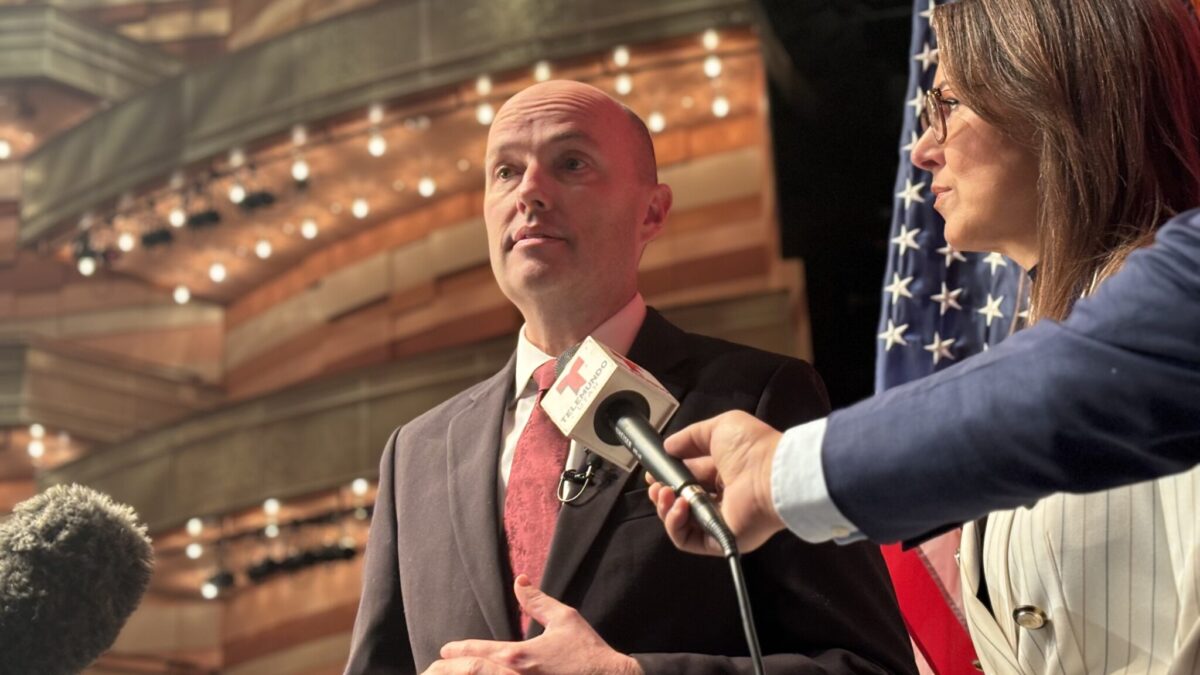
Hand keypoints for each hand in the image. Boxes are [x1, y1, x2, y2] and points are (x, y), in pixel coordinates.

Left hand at [428, 575, 641, 674]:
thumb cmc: (587, 650)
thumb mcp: (564, 618)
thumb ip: (537, 601)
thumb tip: (520, 581)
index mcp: (519, 656)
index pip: (480, 651)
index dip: (459, 650)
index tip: (445, 650)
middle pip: (476, 673)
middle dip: (455, 671)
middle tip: (439, 667)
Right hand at [648, 410, 786, 555]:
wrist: (772, 475)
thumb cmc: (752, 448)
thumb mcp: (719, 428)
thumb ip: (690, 436)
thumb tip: (669, 446)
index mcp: (723, 472)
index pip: (689, 476)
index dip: (669, 475)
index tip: (653, 470)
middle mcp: (721, 497)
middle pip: (681, 500)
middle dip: (662, 493)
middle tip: (655, 484)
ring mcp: (720, 520)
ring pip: (681, 522)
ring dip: (665, 508)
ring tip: (664, 493)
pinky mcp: (719, 539)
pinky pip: (688, 540)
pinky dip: (675, 524)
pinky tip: (678, 506)